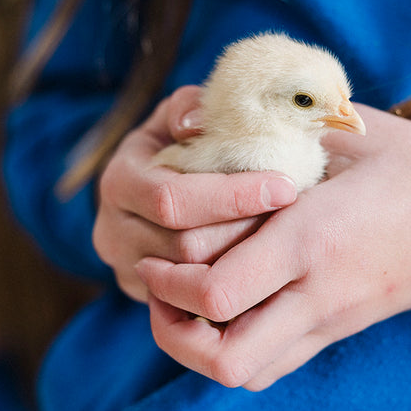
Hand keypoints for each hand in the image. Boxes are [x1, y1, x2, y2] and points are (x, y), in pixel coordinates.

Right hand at [94, 86, 299, 301]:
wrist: (154, 185)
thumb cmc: (178, 142)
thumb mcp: (179, 116)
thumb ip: (188, 108)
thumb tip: (194, 122)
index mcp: (119, 182)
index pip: (172, 200)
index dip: (232, 196)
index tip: (285, 186)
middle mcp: (113, 232)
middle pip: (185, 247)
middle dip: (244, 230)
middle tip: (296, 219)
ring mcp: (129, 270)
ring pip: (194, 280)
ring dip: (245, 259)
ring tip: (288, 237)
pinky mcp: (150, 298)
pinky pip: (198, 301)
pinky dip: (236, 280)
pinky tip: (270, 261)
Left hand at [135, 104, 410, 389]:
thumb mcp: (347, 133)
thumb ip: (280, 133)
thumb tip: (210, 121)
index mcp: (313, 237)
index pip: (215, 292)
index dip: (168, 280)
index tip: (156, 247)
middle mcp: (320, 292)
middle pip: (222, 357)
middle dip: (172, 331)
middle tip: (158, 288)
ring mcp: (334, 319)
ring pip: (246, 371)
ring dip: (199, 346)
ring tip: (184, 300)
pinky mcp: (342, 329)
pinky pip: (274, 364)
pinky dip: (236, 347)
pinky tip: (229, 304)